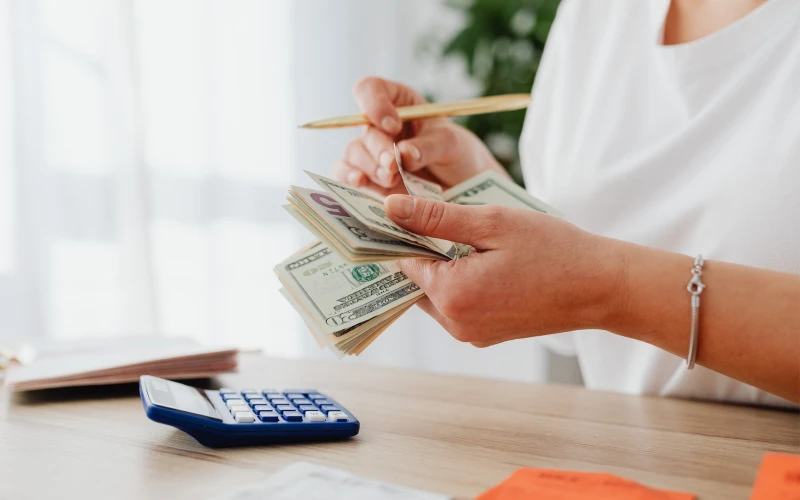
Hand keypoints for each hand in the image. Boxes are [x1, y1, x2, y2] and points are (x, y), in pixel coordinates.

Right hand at [333, 77, 506, 194]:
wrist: (461, 185)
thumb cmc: (456, 154)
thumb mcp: (451, 144)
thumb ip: (428, 146)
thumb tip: (402, 154)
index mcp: (398, 102)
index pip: (371, 89)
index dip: (374, 104)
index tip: (393, 126)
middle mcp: (379, 125)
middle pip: (365, 129)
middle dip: (378, 148)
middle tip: (394, 165)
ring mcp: (371, 152)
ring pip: (354, 152)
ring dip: (370, 166)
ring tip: (391, 179)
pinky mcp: (368, 177)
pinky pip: (346, 173)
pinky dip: (349, 177)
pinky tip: (360, 182)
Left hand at [383, 195, 625, 346]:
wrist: (601, 288)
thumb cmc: (553, 250)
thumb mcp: (492, 223)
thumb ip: (435, 217)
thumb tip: (390, 207)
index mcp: (452, 295)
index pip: (403, 262)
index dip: (400, 234)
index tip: (401, 212)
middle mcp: (455, 323)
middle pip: (415, 282)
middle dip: (419, 251)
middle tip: (431, 218)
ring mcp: (471, 334)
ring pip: (435, 296)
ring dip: (440, 268)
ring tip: (461, 237)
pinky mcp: (486, 336)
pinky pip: (456, 307)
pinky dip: (459, 284)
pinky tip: (480, 260)